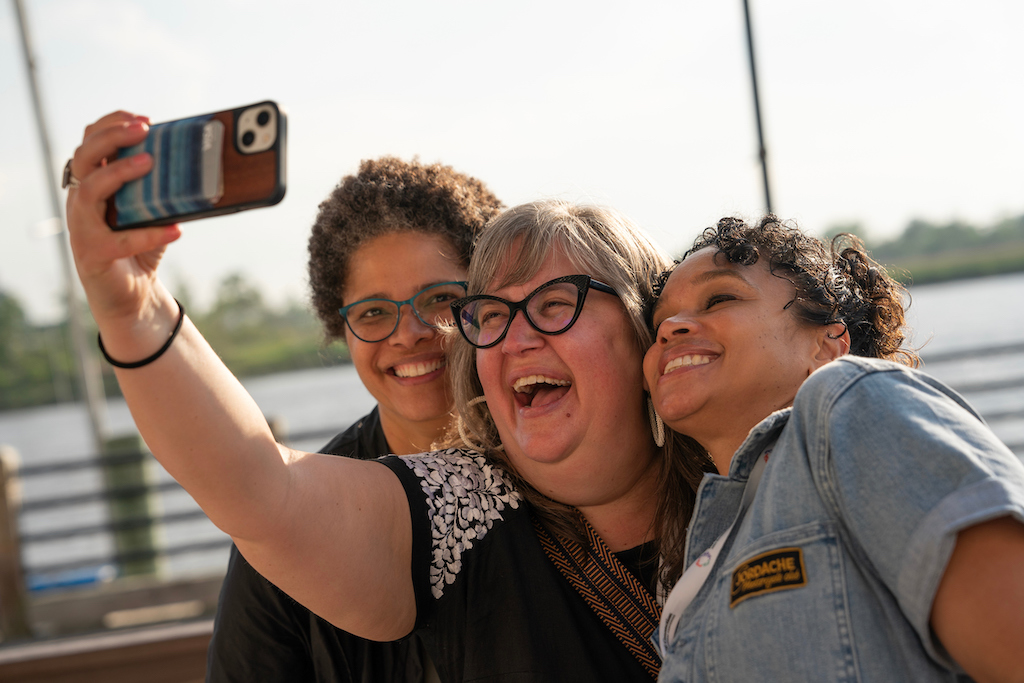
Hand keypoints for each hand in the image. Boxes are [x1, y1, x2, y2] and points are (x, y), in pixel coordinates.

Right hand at [66, 111, 181, 325]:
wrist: (130, 295)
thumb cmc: (139, 247)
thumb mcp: (151, 211)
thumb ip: (161, 189)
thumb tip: (194, 165)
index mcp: (93, 183)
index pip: (90, 141)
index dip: (112, 124)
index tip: (144, 120)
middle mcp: (81, 200)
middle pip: (84, 156)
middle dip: (112, 137)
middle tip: (144, 130)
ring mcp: (82, 227)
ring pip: (89, 190)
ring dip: (119, 172)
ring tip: (149, 163)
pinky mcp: (93, 254)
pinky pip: (119, 240)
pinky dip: (149, 234)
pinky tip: (175, 229)